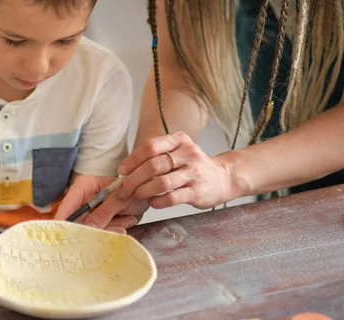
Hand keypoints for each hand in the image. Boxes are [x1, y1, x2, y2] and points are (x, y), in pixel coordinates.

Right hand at [54, 174, 147, 233]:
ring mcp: (88, 213)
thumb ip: (104, 213)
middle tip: (115, 228)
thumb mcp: (119, 199)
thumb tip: (90, 228)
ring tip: (126, 219)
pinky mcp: (96, 223)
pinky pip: (99, 232)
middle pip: (77, 221)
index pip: (68, 203)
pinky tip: (127, 220)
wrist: (142, 195)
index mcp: (84, 186)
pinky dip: (114, 230)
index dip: (64, 218)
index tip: (63, 232)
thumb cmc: (131, 190)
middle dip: (95, 228)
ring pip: (89, 229)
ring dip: (110, 228)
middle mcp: (82, 199)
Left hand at [116, 131, 235, 209]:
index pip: (150, 147)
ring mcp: (194, 173)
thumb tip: (126, 169)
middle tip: (124, 189)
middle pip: (153, 165)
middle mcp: (188, 154)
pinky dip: (158, 201)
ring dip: (143, 191)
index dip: (133, 159)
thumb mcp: (178, 151)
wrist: (222, 178)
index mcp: (179, 140)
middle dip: (134, 178)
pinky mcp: (198, 191)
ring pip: (162, 182)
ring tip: (136, 196)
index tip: (122, 171)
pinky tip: (152, 203)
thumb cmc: (192, 166)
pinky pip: (172, 198)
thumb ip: (156, 156)